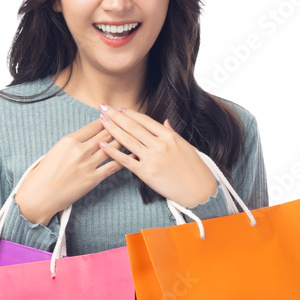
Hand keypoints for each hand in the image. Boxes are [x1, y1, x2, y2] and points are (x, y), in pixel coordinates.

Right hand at [14, 119, 124, 224]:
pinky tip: (133, 155)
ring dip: (124, 141)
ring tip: (134, 136)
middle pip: (106, 134)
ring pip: (113, 148)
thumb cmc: (45, 173)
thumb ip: (72, 142)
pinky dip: (125, 159)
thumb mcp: (56, 151)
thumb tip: (87, 137)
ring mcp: (88, 165)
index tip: (116, 115)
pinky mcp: (93, 179)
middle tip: (130, 122)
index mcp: (69, 140)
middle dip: (120, 127)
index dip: (108, 119)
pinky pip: (114, 166)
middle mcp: (80, 150)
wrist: (39, 195)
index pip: (94, 125)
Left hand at [96, 104, 217, 206]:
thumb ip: (173, 133)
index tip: (119, 108)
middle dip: (115, 116)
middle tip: (103, 107)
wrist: (199, 191)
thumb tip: (165, 122)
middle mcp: (160, 145)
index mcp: (170, 136)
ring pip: (127, 140)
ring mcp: (152, 158)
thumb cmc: (196, 170)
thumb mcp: (187, 146)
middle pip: (133, 127)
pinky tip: (102, 144)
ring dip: (111, 128)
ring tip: (100, 120)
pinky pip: (125, 160)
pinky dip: (112, 151)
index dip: (130, 113)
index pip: (145, 120)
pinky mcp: (146, 173)